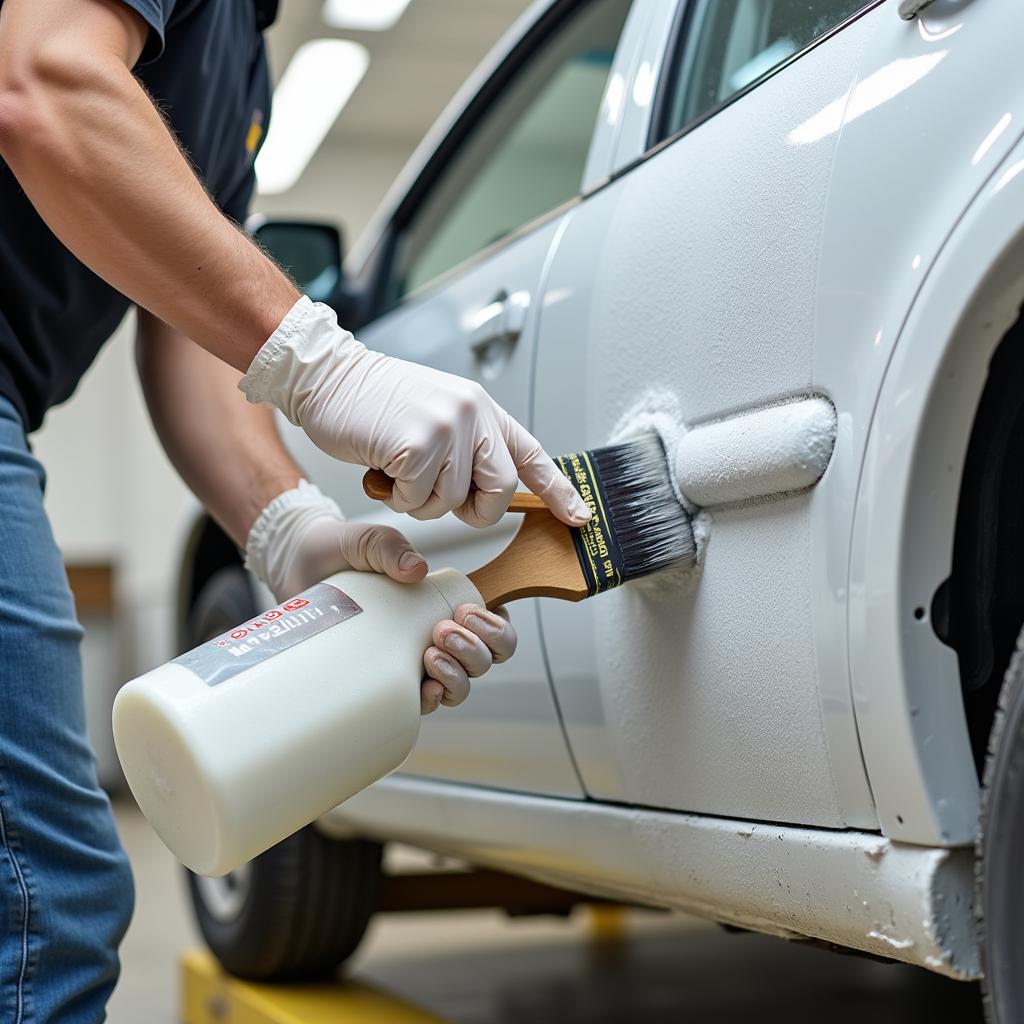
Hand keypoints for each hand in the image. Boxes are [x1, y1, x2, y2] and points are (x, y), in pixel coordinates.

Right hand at [239, 297, 591, 528]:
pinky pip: (417, 500)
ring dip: (418, 500)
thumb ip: (467, 447)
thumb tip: (485, 491)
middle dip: (474, 510)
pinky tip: (382, 467)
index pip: (532, 454)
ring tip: (397, 467)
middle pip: (501, 490)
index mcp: (483, 409)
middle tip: (442, 499)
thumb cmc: (377, 403)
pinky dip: (395, 496)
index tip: (580, 516)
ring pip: (451, 502)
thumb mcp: (438, 414)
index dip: (559, 490)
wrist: (330, 377)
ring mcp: (447, 428)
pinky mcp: (418, 445)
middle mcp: (473, 414)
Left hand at [245, 481, 515, 713]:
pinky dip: (431, 701)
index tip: (469, 613)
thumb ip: (390, 547)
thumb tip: (416, 571)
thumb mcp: (366, 541)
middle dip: (476, 651)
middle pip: (485, 660)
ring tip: (429, 654)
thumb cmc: (339, 551)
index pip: (494, 626)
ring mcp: (410, 663)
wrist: (294, 568)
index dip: (497, 629)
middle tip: (443, 631)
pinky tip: (423, 691)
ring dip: (457, 676)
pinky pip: (420, 705)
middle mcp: (435, 637)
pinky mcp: (382, 682)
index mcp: (444, 603)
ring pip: (459, 686)